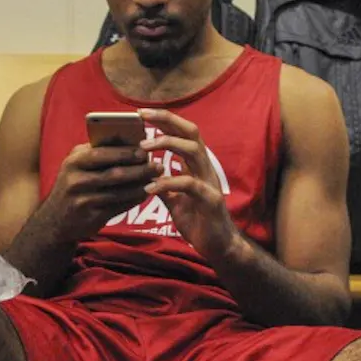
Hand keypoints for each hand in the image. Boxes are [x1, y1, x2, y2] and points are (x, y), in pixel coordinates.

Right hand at [39, 144, 161, 242]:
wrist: (55, 221)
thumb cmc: (73, 185)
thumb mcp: (76, 165)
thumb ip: (97, 151)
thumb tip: (128, 138)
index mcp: (74, 162)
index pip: (102, 153)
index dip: (125, 152)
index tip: (144, 150)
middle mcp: (76, 181)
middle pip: (114, 173)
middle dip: (139, 169)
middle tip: (158, 165)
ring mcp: (84, 201)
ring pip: (120, 192)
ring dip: (141, 185)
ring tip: (156, 179)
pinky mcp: (92, 218)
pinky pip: (119, 207)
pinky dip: (134, 199)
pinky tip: (146, 193)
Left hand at [138, 108, 239, 260]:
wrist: (219, 246)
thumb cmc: (199, 221)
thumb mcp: (174, 200)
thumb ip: (163, 184)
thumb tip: (144, 173)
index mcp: (197, 165)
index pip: (183, 133)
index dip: (165, 120)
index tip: (141, 113)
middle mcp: (205, 168)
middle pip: (191, 133)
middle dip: (167, 120)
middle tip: (142, 115)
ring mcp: (209, 182)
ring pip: (193, 151)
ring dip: (167, 144)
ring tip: (143, 148)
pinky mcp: (210, 200)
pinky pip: (189, 184)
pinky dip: (168, 182)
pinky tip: (149, 187)